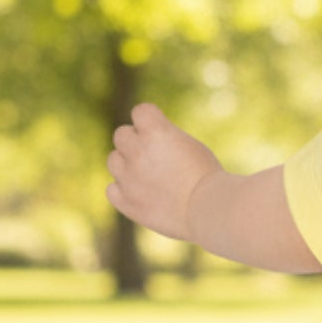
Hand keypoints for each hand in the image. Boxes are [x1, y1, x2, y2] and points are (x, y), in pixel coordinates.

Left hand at [106, 102, 222, 242]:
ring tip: (151, 178)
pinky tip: (144, 196)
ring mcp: (128, 177)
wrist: (208, 210)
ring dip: (127, 165)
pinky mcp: (126, 201)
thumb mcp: (190, 146)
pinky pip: (112, 190)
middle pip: (121, 135)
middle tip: (157, 158)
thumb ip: (163, 140)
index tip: (164, 134)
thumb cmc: (207, 177)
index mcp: (155, 130)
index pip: (140, 112)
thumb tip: (147, 143)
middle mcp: (136, 150)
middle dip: (136, 142)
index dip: (151, 121)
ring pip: (114, 161)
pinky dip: (124, 191)